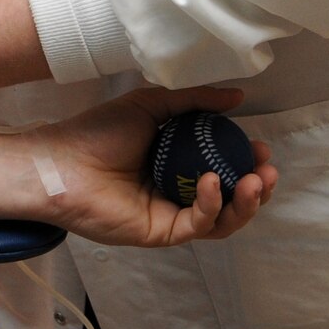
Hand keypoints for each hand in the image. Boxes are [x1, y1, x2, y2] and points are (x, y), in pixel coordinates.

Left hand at [32, 87, 275, 246]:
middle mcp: (177, 191)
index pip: (224, 167)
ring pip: (222, 219)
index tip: (261, 144)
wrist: (61, 161)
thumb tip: (238, 97)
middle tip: (267, 168)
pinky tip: (212, 182)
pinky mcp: (161, 232)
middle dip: (257, 186)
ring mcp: (170, 214)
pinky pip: (198, 224)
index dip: (246, 160)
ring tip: (257, 180)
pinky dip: (211, 204)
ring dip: (246, 202)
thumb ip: (194, 101)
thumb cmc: (97, 132)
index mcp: (176, 163)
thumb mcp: (151, 106)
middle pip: (230, 198)